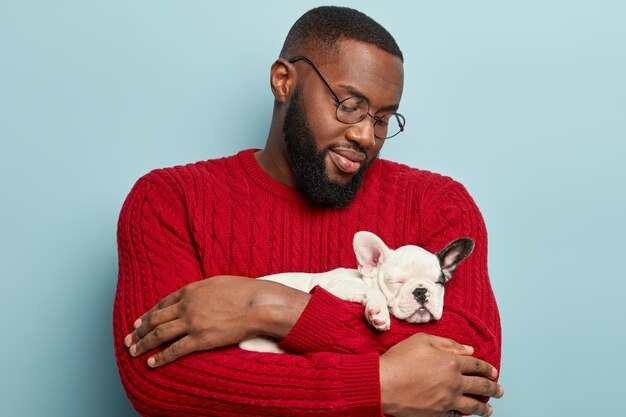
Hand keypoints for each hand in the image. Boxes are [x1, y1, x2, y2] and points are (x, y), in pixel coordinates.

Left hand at [123, 275, 309, 366]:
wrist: (258, 304)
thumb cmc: (244, 292)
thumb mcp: (218, 282)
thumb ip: (202, 289)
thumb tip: (198, 295)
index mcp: (191, 291)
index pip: (162, 303)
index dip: (148, 313)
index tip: (139, 321)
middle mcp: (187, 306)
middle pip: (156, 319)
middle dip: (139, 330)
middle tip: (129, 338)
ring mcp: (192, 323)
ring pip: (159, 335)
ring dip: (143, 343)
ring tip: (133, 350)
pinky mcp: (200, 339)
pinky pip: (175, 350)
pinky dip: (161, 357)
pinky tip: (151, 362)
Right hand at [379, 333, 503, 416]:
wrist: (383, 383)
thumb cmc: (399, 360)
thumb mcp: (422, 340)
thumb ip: (447, 343)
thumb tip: (468, 350)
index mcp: (452, 362)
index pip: (477, 365)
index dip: (487, 368)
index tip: (493, 372)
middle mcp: (454, 382)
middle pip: (480, 386)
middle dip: (493, 388)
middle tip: (499, 390)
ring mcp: (447, 400)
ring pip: (473, 405)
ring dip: (484, 406)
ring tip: (489, 409)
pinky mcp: (438, 413)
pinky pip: (456, 415)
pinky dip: (463, 415)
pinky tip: (465, 414)